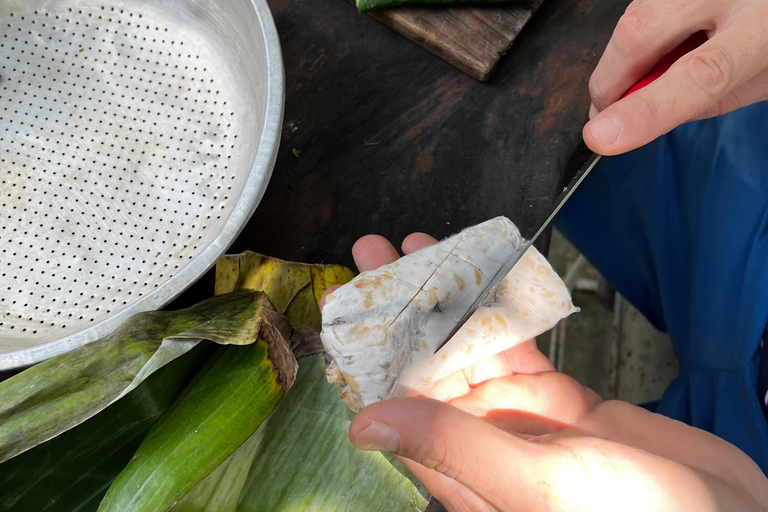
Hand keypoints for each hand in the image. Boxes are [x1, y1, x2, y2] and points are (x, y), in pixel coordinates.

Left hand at [329, 233, 767, 510]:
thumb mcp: (533, 485)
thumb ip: (453, 449)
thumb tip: (366, 424)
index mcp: (457, 467)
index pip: (392, 400)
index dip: (366, 348)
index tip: (349, 298)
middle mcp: (479, 437)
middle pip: (423, 361)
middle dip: (399, 305)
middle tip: (376, 251)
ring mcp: (518, 413)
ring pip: (468, 344)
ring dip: (444, 296)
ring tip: (419, 246)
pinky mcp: (556, 396)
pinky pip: (518, 342)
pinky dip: (502, 307)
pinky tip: (483, 273)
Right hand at [584, 0, 767, 154]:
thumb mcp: (751, 84)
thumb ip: (698, 101)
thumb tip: (632, 117)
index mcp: (761, 28)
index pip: (700, 74)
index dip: (646, 109)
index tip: (602, 136)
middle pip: (638, 35)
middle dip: (610, 85)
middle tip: (611, 115)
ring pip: (628, 22)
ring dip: (621, 64)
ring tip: (645, 79)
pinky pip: (636, 12)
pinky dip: (633, 44)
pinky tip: (656, 52)